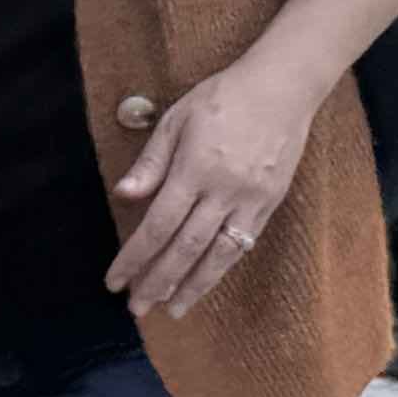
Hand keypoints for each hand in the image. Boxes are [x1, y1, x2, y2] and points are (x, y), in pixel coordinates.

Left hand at [110, 56, 316, 319]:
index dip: (134, 258)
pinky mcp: (271, 201)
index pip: (157, 225)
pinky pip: (243, 243)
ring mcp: (252, 198)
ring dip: (192, 286)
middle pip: (185, 248)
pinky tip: (203, 283)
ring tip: (170, 310)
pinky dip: (220, 267)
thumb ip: (150, 162)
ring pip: (218, 254)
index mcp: (195, 169)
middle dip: (158, 282)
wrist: (283, 86)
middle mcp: (224, 190)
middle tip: (136, 309)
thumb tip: (123, 196)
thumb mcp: (175, 120)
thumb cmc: (221, 98)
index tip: (114, 282)